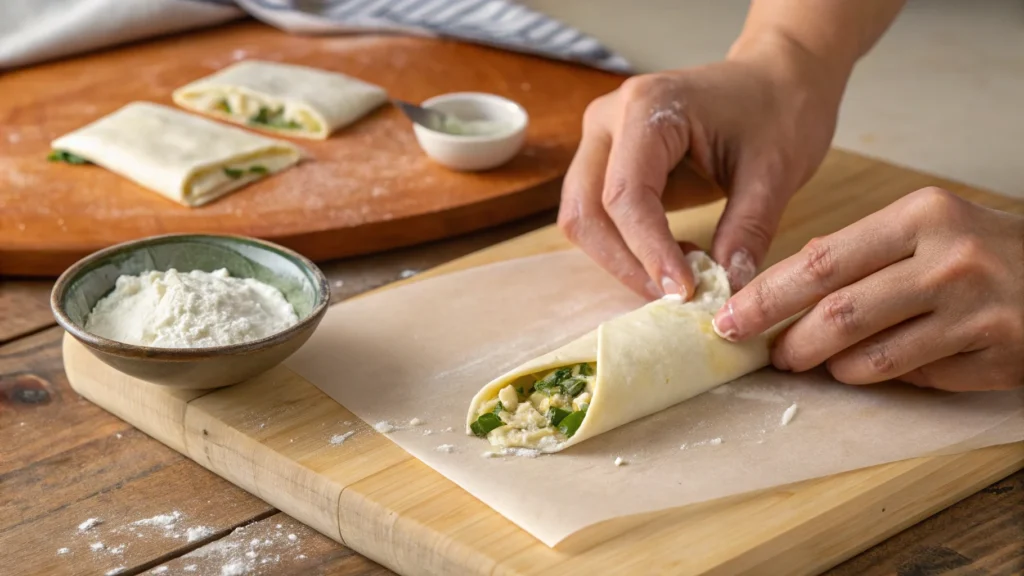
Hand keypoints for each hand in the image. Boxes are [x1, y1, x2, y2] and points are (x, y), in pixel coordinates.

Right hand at [557, 35, 843, 299]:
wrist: (777, 79)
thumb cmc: (778, 110)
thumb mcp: (775, 171)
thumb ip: (747, 230)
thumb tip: (724, 289)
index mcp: (647, 107)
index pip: (626, 194)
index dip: (649, 250)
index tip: (684, 291)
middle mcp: (608, 120)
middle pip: (586, 210)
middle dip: (625, 263)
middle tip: (676, 296)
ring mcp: (601, 141)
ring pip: (583, 219)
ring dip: (622, 260)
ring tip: (680, 276)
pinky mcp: (607, 163)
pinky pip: (598, 217)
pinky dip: (627, 248)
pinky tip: (673, 258)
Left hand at [713, 187, 1023, 390]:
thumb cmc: (981, 247)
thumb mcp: (924, 226)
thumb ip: (858, 251)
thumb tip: (782, 284)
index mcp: (922, 216)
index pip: (821, 261)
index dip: (767, 295)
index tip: (732, 316)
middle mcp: (950, 262)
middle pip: (839, 314)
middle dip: (788, 340)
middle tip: (766, 353)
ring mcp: (976, 314)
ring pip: (870, 358)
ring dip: (829, 365)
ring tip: (814, 360)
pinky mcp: (997, 357)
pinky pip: (913, 378)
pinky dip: (881, 375)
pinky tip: (874, 364)